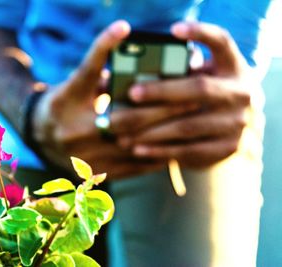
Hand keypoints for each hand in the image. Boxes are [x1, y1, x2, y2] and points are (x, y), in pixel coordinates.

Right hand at [32, 21, 197, 178]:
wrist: (42, 138)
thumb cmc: (64, 104)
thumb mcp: (74, 84)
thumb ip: (99, 70)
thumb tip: (132, 51)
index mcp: (64, 102)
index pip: (88, 72)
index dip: (106, 50)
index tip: (131, 34)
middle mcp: (72, 130)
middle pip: (125, 119)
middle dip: (162, 109)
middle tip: (192, 99)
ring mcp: (84, 155)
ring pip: (133, 146)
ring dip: (164, 134)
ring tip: (190, 123)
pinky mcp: (96, 172)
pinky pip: (133, 166)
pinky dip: (156, 155)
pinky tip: (174, 146)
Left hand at [117, 22, 255, 167]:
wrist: (231, 129)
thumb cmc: (202, 96)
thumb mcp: (199, 77)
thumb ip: (174, 73)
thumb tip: (119, 76)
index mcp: (232, 67)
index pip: (221, 42)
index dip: (201, 33)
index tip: (175, 29)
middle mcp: (241, 92)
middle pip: (199, 88)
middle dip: (162, 91)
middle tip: (132, 93)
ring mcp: (236, 123)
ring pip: (188, 126)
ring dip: (152, 129)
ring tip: (123, 131)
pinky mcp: (227, 148)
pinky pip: (189, 151)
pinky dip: (160, 151)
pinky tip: (138, 149)